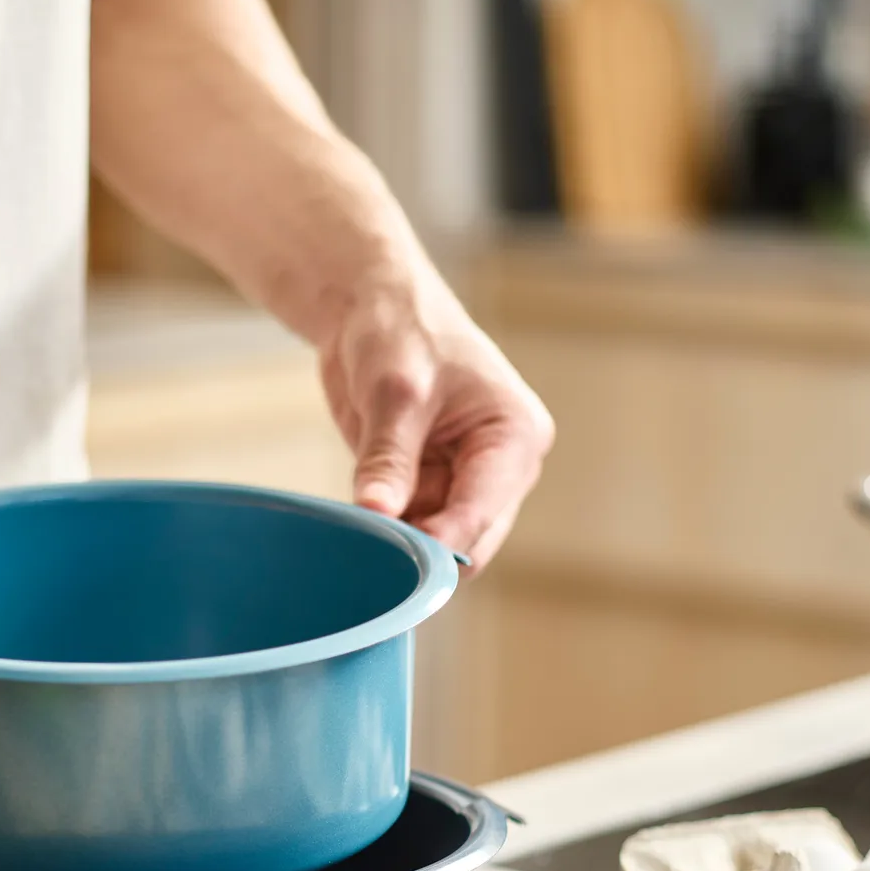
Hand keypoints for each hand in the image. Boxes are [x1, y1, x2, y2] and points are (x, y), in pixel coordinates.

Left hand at [319, 272, 551, 569]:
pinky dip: (384, 535)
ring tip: (357, 541)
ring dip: (401, 547)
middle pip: (472, 540)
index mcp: (515, 436)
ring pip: (439, 543)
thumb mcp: (395, 392)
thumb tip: (378, 512)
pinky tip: (354, 532)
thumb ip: (388, 457)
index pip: (484, 509)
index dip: (444, 542)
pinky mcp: (429, 487)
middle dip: (427, 552)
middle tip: (371, 558)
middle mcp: (501, 468)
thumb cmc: (400, 330)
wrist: (371, 308)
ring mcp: (464, 481)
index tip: (400, 562)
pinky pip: (410, 529)